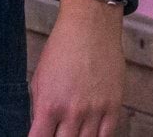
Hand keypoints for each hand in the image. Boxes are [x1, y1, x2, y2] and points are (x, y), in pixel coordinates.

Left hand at [30, 0, 127, 136]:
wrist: (89, 27)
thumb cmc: (61, 49)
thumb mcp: (39, 78)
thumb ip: (40, 108)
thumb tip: (42, 128)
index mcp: (49, 105)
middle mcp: (72, 112)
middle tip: (58, 132)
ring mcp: (94, 111)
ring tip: (73, 131)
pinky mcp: (113, 106)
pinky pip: (107, 136)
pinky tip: (90, 133)